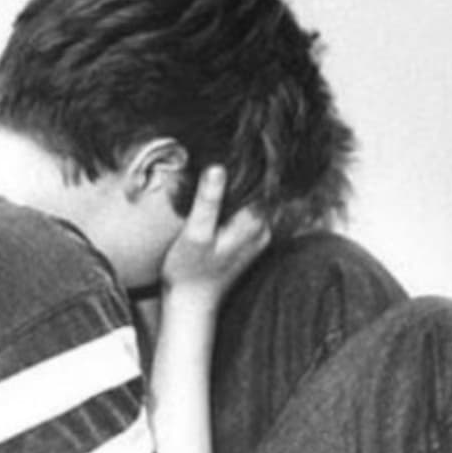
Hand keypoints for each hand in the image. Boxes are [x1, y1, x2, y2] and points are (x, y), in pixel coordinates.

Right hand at [161, 167, 270, 308]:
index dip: (249, 162)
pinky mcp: (247, 241)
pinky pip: (246, 212)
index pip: (262, 180)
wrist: (191, 303)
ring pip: (253, 199)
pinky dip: (234, 202)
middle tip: (224, 154)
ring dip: (237, 186)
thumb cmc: (189, 271)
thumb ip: (208, 201)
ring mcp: (257, 236)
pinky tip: (218, 196)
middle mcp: (262, 229)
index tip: (235, 148)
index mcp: (254, 224)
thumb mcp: (195, 233)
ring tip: (218, 171)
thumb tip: (217, 167)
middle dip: (244, 172)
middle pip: (259, 189)